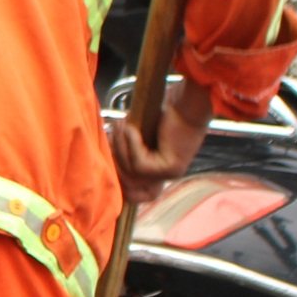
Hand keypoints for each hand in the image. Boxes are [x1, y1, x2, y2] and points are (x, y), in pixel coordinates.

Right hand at [109, 78, 211, 203]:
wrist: (190, 103)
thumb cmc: (168, 111)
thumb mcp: (142, 133)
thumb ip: (128, 148)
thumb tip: (106, 154)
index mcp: (162, 169)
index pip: (140, 193)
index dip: (121, 181)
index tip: (109, 156)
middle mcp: (167, 175)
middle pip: (129, 182)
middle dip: (116, 156)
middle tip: (114, 131)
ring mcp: (170, 174)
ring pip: (132, 172)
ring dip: (122, 146)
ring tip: (122, 125)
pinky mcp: (170, 168)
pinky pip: (139, 165)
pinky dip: (132, 145)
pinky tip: (132, 128)